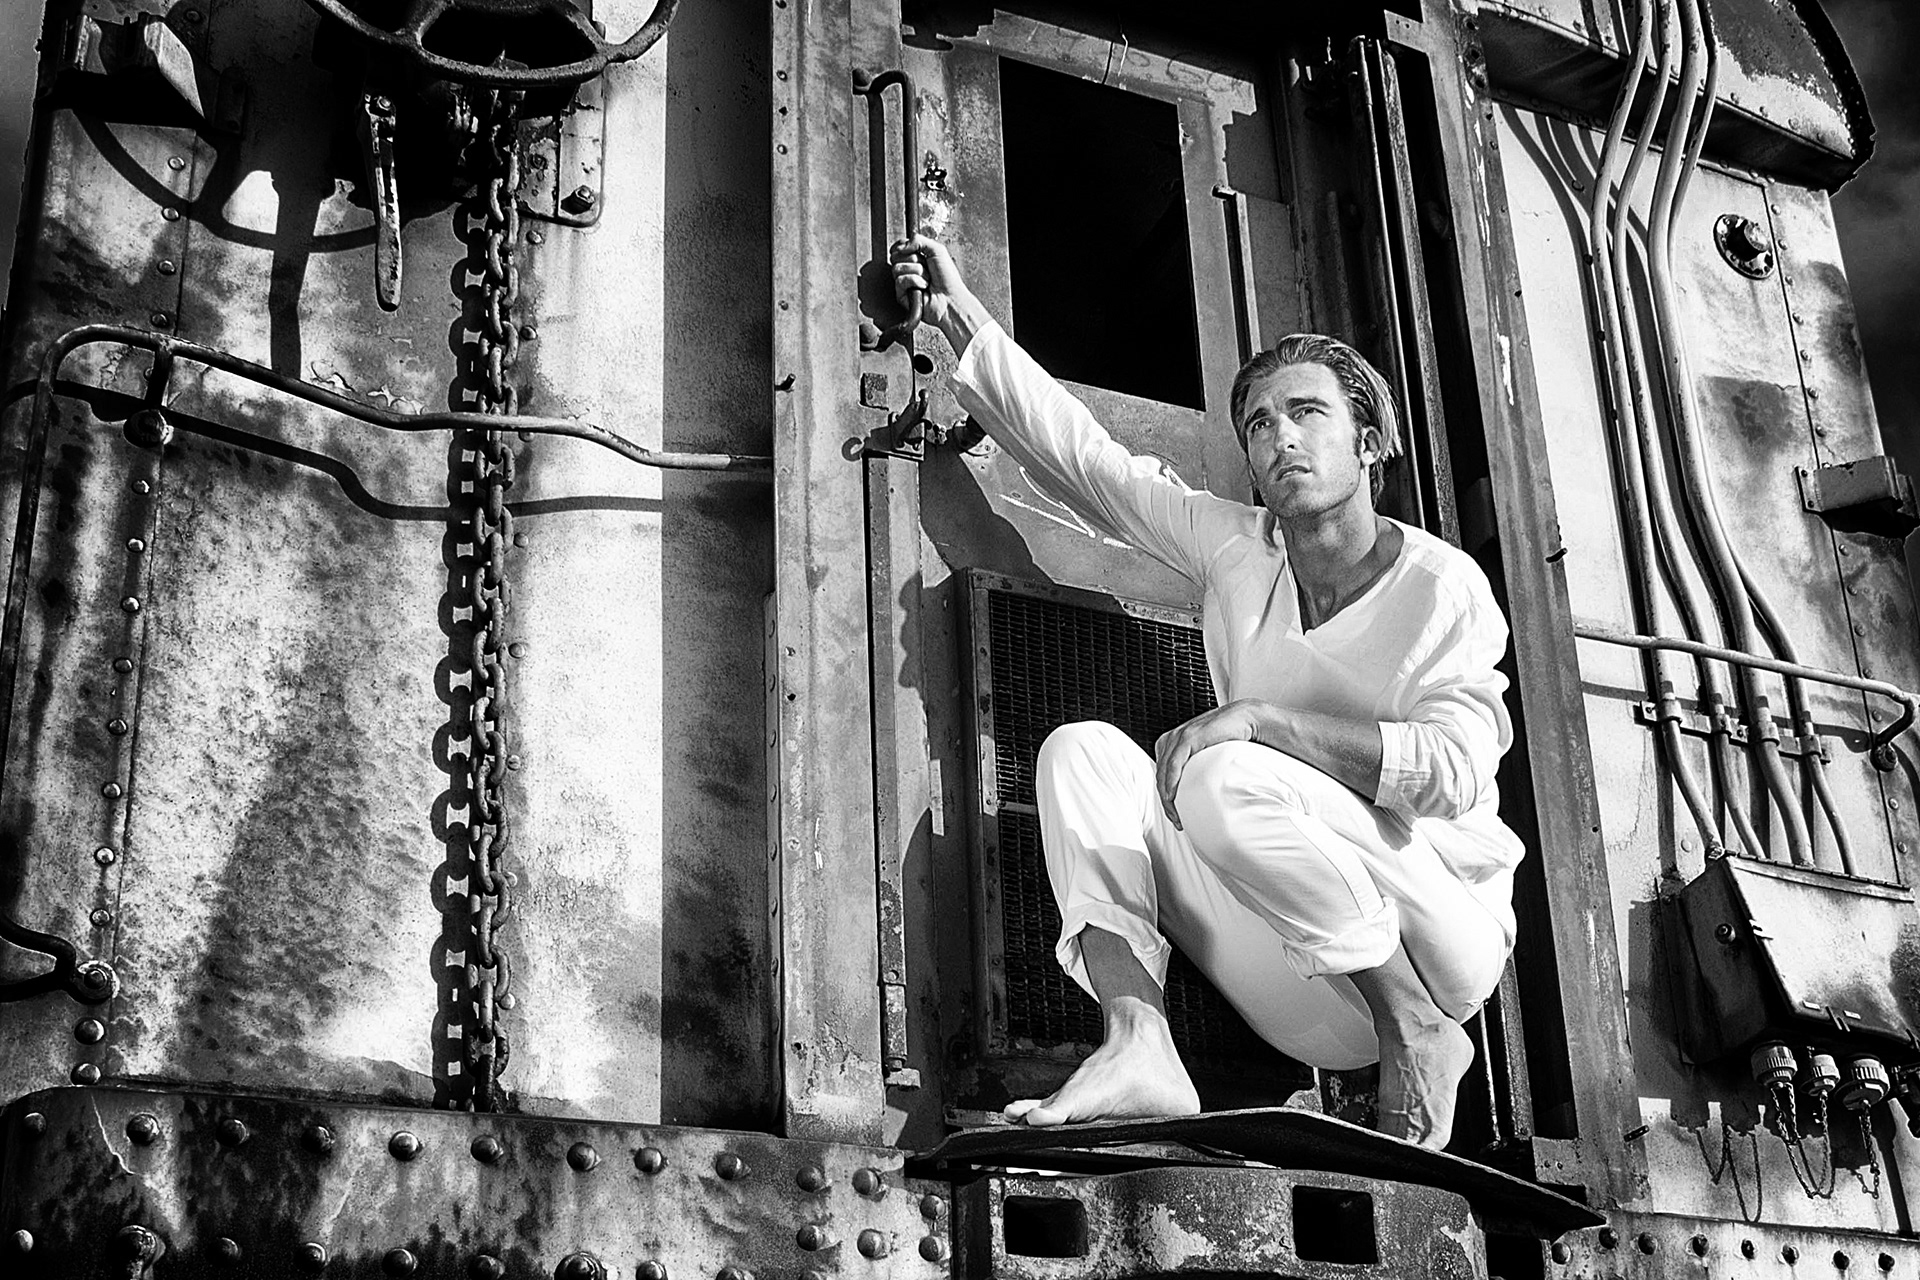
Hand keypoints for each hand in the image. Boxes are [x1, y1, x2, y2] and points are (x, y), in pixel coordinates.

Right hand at [890, 234, 980, 344]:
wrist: (951, 299)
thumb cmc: (948, 278)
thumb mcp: (937, 250)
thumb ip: (918, 239)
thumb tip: (901, 245)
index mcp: (916, 258)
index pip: (899, 246)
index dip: (904, 246)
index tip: (914, 249)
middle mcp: (909, 269)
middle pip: (896, 256)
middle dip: (915, 259)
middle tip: (926, 267)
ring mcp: (904, 282)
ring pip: (897, 268)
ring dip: (917, 272)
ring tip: (927, 279)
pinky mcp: (901, 295)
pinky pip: (900, 280)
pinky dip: (915, 281)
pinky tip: (923, 287)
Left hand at [1153, 701, 1274, 829]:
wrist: (1247, 719)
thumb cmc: (1231, 738)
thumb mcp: (1209, 757)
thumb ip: (1198, 769)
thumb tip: (1200, 794)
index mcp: (1174, 743)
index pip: (1161, 774)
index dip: (1165, 797)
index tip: (1177, 816)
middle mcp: (1173, 739)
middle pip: (1160, 775)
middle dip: (1166, 802)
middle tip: (1178, 821)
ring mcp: (1180, 736)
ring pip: (1164, 771)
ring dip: (1168, 796)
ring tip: (1177, 814)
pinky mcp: (1190, 736)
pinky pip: (1174, 762)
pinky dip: (1171, 780)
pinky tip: (1172, 795)